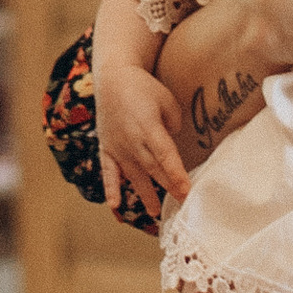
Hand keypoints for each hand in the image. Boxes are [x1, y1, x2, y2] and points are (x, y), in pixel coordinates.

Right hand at [97, 65, 191, 220]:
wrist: (112, 79)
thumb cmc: (144, 88)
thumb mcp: (166, 99)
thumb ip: (174, 123)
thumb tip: (173, 141)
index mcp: (149, 127)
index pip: (165, 155)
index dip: (176, 174)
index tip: (186, 191)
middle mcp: (132, 140)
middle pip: (153, 169)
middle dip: (168, 187)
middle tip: (181, 204)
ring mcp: (117, 146)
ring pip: (134, 174)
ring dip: (145, 194)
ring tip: (155, 212)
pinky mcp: (106, 148)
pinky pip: (108, 171)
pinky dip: (111, 188)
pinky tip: (115, 205)